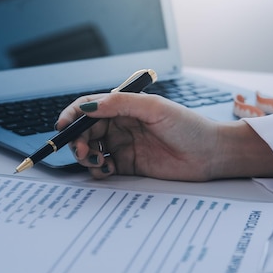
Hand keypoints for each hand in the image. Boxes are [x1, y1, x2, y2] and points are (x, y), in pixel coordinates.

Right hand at [56, 92, 272, 180]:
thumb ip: (120, 104)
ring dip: (85, 155)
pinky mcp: (128, 165)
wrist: (211, 155)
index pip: (89, 107)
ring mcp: (123, 145)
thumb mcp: (154, 108)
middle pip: (85, 130)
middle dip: (77, 140)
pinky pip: (102, 167)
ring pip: (90, 149)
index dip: (71, 115)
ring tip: (96, 161)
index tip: (62, 127)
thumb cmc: (188, 126)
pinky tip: (107, 169)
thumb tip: (88, 106)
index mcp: (124, 107)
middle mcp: (120, 125)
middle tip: (83, 150)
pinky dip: (97, 169)